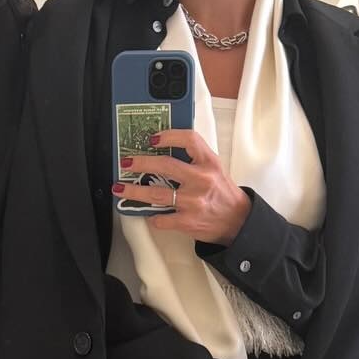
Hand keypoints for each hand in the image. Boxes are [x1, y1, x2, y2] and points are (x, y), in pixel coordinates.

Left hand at [111, 129, 247, 244]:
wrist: (238, 222)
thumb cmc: (223, 194)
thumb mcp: (214, 169)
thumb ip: (194, 159)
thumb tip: (163, 150)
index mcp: (209, 163)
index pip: (189, 140)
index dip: (168, 136)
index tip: (152, 138)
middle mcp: (201, 180)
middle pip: (165, 166)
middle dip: (140, 163)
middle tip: (126, 163)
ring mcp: (193, 202)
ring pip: (156, 194)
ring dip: (134, 191)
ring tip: (120, 189)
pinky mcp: (188, 221)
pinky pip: (161, 219)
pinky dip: (152, 217)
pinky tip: (149, 214)